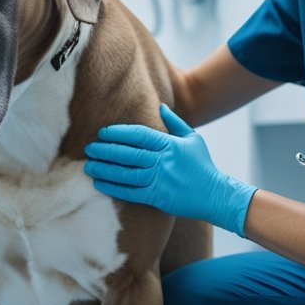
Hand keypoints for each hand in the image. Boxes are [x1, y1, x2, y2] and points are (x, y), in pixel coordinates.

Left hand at [84, 104, 256, 236]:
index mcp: (169, 144)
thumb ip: (174, 123)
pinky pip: (130, 192)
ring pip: (126, 173)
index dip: (118, 133)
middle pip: (128, 154)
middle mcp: (163, 161)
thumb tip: (160, 107)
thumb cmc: (203, 165)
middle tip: (89, 148)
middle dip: (106, 150)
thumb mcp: (193, 139)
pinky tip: (100, 183)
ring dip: (105, 169)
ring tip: (89, 166)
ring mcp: (160, 180)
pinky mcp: (157, 197)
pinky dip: (113, 188)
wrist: (215, 195)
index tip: (102, 133)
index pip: (138, 135)